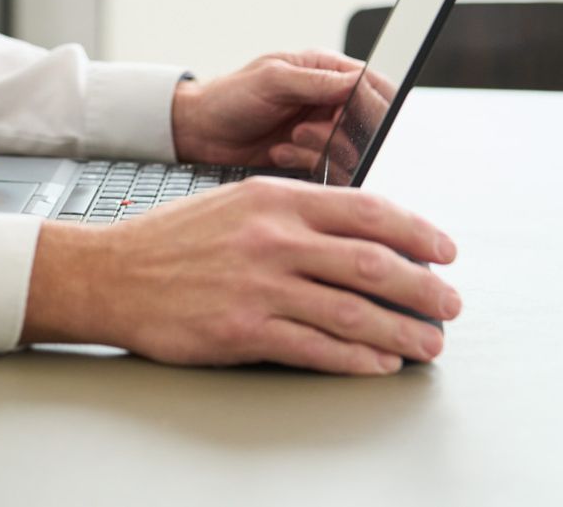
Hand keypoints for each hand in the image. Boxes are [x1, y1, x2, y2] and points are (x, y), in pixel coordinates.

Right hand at [21, 177, 460, 373]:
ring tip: (429, 343)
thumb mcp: (234, 202)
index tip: (443, 248)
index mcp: (272, 198)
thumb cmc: (172, 239)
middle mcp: (272, 238)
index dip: (415, 231)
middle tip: (450, 302)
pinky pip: (317, 348)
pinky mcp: (244, 329)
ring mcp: (259, 285)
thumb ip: (291, 211)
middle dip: (422, 286)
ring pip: (353, 310)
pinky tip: (380, 363)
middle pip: (370, 261)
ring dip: (402, 330)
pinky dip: (358, 359)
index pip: (364, 209)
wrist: (112, 272)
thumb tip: (355, 231)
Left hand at [172, 50, 372, 170]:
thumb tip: (357, 80)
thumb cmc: (229, 97)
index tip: (345, 117)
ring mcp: (322, 129)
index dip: (370, 103)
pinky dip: (307, 164)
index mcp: (324, 70)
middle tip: (304, 131)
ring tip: (290, 140)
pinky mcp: (313, 156)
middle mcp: (328, 99)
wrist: (201, 132)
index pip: (370, 83)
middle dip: (337, 132)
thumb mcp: (272, 80)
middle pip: (366, 122)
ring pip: (351, 149)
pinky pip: (331, 169)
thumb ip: (316, 81)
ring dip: (319, 149)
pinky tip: (281, 153)